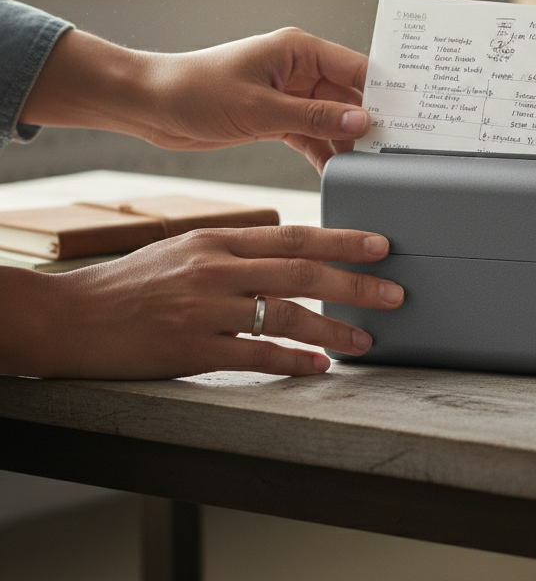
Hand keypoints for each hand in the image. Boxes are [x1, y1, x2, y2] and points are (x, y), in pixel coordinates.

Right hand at [0, 226, 402, 379]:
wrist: (74, 317)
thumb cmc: (135, 282)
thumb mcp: (186, 247)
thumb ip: (237, 249)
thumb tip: (292, 252)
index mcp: (218, 239)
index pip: (293, 236)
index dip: (342, 240)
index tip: (380, 244)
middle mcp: (216, 268)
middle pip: (301, 272)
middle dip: (354, 283)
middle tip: (394, 292)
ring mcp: (205, 309)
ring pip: (286, 315)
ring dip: (333, 329)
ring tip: (367, 339)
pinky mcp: (192, 350)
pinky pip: (255, 355)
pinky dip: (293, 360)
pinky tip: (319, 367)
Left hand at [21, 26, 371, 173]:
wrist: (148, 107)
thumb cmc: (194, 92)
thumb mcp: (260, 110)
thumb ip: (313, 118)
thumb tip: (362, 122)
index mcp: (299, 51)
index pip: (357, 69)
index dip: (385, 92)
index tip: (411, 116)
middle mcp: (299, 70)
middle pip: (349, 97)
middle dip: (370, 123)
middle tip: (396, 150)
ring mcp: (288, 95)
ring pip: (332, 120)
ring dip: (346, 142)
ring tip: (369, 168)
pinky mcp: (275, 119)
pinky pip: (311, 136)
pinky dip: (323, 153)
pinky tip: (336, 173)